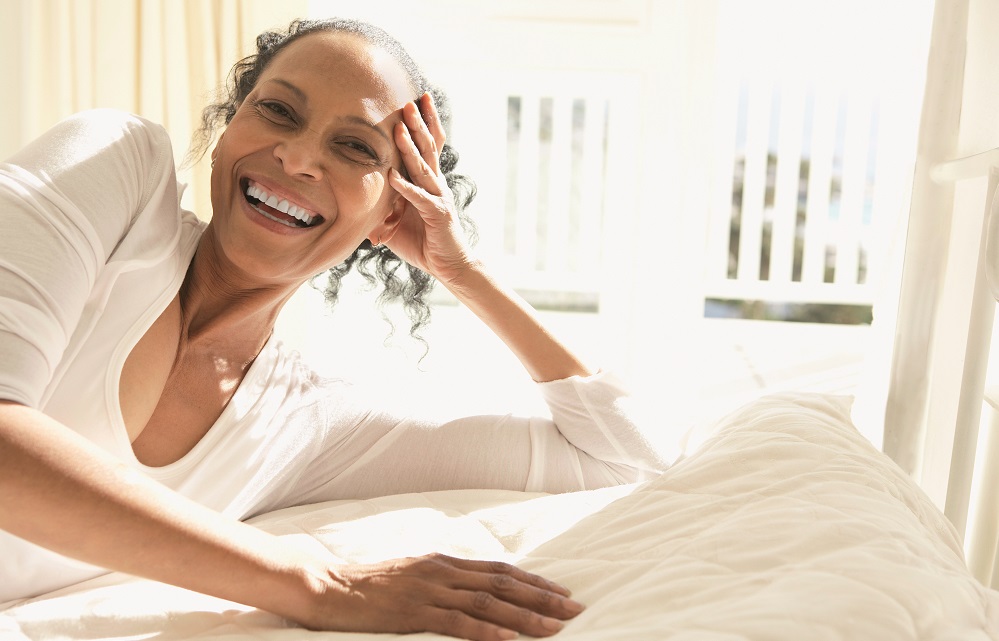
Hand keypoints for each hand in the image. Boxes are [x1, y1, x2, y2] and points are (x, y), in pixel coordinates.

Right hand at [300, 553, 584, 639]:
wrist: (328, 585)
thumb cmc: (368, 585)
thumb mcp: (412, 574)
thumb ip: (443, 580)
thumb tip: (473, 590)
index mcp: (444, 562)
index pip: (500, 571)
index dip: (534, 582)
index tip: (562, 592)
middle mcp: (443, 571)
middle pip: (503, 584)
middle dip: (542, 598)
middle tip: (575, 609)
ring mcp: (429, 591)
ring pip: (488, 603)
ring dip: (525, 616)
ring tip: (555, 627)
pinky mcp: (414, 613)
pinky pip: (458, 624)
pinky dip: (488, 633)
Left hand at [386, 93, 475, 284]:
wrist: (450, 266)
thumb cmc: (423, 243)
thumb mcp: (395, 223)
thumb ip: (379, 209)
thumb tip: (353, 203)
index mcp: (427, 182)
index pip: (427, 147)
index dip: (423, 124)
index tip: (415, 101)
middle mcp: (435, 185)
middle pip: (428, 148)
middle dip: (418, 123)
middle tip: (408, 100)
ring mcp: (438, 197)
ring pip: (423, 166)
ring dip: (410, 146)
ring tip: (400, 126)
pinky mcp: (437, 214)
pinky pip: (419, 197)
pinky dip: (405, 187)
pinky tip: (393, 176)